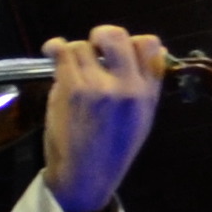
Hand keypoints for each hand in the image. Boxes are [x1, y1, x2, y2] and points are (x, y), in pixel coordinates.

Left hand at [39, 29, 172, 211]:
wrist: (86, 176)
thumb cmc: (113, 149)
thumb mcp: (143, 118)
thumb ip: (149, 83)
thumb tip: (158, 48)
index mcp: (147, 93)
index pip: (150, 45)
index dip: (133, 41)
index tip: (119, 51)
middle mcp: (126, 86)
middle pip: (116, 35)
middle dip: (103, 35)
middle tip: (95, 46)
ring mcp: (98, 86)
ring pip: (84, 45)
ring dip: (76, 51)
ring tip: (73, 66)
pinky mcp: (72, 89)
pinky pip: (63, 53)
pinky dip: (55, 48)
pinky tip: (52, 50)